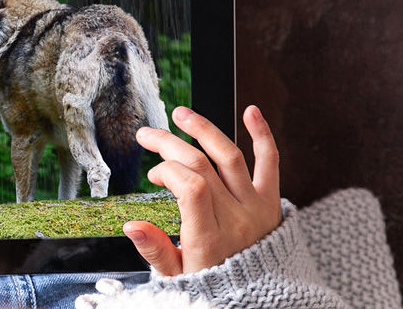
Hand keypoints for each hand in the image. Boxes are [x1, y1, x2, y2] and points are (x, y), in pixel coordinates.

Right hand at [123, 105, 281, 274]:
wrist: (259, 297)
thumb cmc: (213, 283)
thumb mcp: (177, 275)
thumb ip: (154, 249)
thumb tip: (131, 225)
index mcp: (209, 239)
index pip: (191, 187)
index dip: (167, 170)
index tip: (153, 175)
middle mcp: (235, 219)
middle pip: (202, 166)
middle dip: (170, 144)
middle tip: (147, 135)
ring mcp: (256, 207)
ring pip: (230, 157)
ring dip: (204, 130)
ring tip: (181, 115)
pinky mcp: (271, 200)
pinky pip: (270, 162)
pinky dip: (262, 135)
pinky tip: (250, 112)